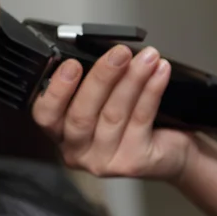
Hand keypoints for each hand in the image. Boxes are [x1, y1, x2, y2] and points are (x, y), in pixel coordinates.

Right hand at [32, 44, 196, 182]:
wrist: (170, 152)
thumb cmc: (132, 123)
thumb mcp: (104, 100)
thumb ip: (94, 84)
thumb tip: (101, 52)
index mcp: (61, 132)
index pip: (46, 114)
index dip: (56, 90)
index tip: (72, 64)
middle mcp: (77, 150)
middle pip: (81, 115)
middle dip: (101, 78)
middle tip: (119, 54)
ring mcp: (102, 161)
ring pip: (113, 115)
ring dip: (132, 80)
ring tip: (147, 58)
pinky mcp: (131, 163)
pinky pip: (140, 120)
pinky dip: (151, 92)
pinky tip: (158, 74)